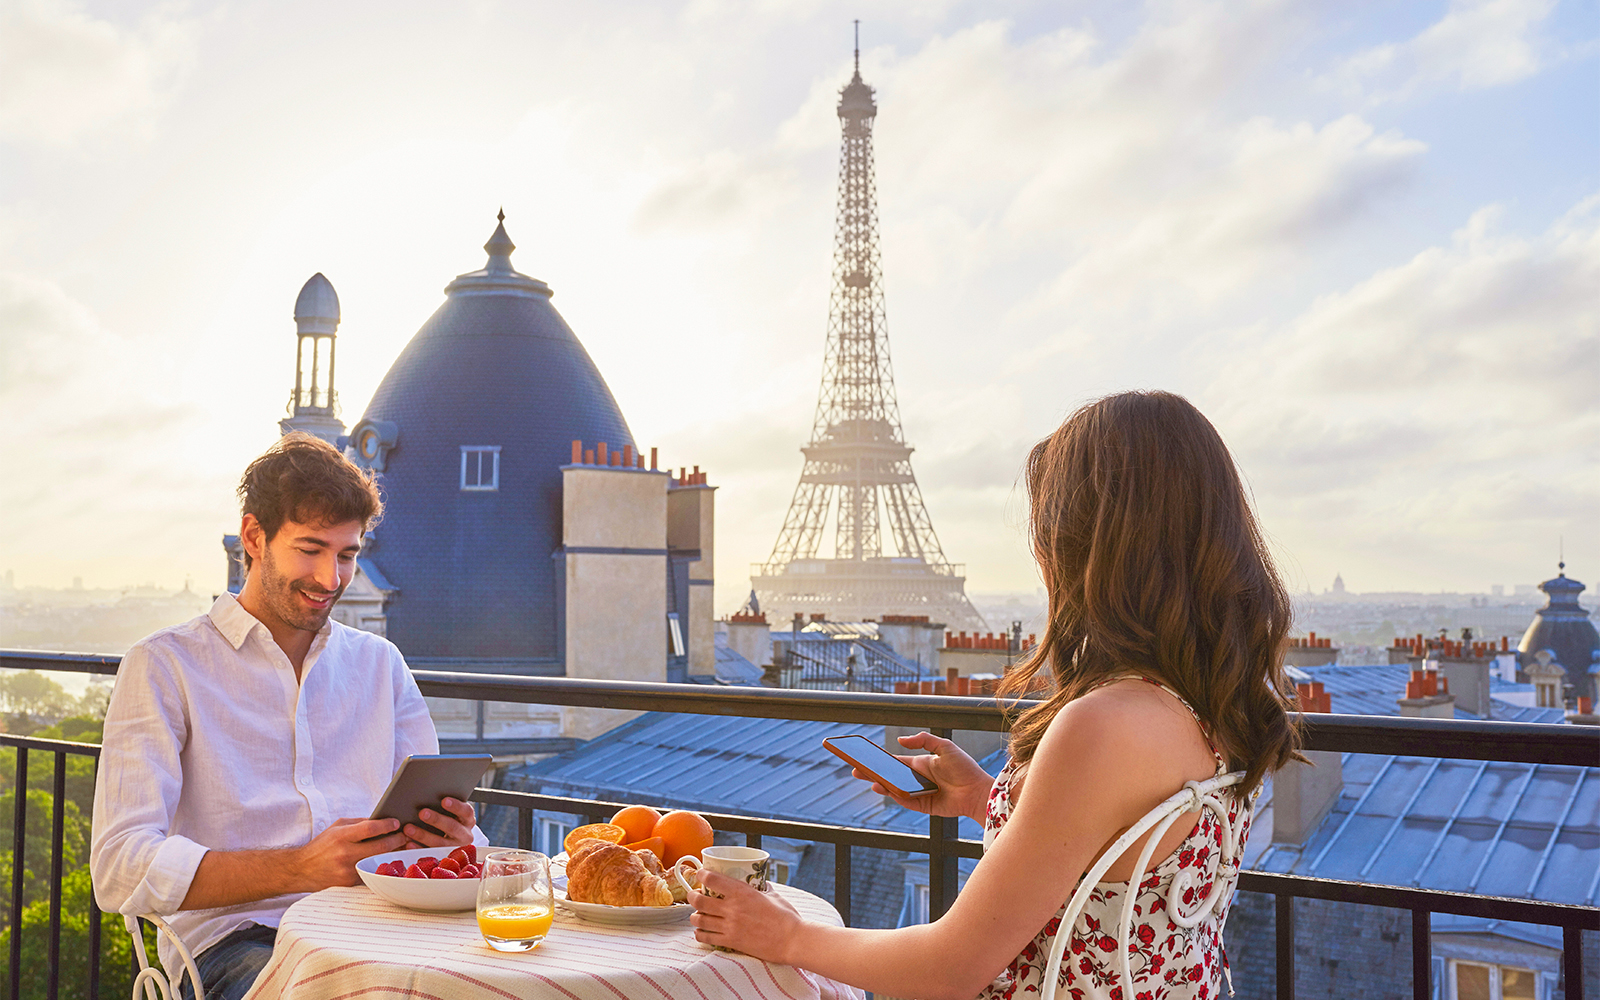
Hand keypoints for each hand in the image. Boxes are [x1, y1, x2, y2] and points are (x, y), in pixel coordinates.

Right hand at [291, 817, 406, 891]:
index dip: (387, 825)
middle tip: (406, 836)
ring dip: (392, 854)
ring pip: (378, 861)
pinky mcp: (350, 883)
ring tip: (402, 847)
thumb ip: (359, 823)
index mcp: (341, 836)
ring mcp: (348, 871)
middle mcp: (345, 854)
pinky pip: (371, 873)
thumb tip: (383, 821)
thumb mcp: (337, 827)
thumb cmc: (322, 845)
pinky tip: (389, 861)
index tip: (396, 823)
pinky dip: (380, 866)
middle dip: (397, 840)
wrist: (301, 870)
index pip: (370, 828)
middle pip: (380, 846)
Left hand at [403, 796, 476, 848]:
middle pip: (452, 827)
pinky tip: (408, 843)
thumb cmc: (447, 816)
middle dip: (436, 820)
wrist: (449, 835)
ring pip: (440, 843)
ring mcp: (454, 847)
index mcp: (468, 819)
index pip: (466, 811)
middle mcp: (465, 835)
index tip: (444, 800)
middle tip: (422, 813)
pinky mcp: (442, 856)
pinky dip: (418, 848)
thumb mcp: (451, 810)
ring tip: (408, 828)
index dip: (456, 806)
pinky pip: (430, 854)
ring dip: (423, 835)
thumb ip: (445, 804)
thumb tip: (428, 793)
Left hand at [688, 870, 802, 961]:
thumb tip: (759, 883)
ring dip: (695, 916)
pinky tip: (701, 932)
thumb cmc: (786, 917)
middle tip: (693, 896)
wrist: (792, 940)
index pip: (712, 879)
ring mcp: (730, 926)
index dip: (702, 875)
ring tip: (697, 915)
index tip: (700, 874)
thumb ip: (762, 889)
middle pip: (699, 900)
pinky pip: (706, 938)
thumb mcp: (773, 895)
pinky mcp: (731, 942)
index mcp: (742, 892)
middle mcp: (732, 908)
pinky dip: (700, 934)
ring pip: (699, 919)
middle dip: (692, 896)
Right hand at [856, 732, 992, 822]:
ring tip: (868, 780)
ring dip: (880, 784)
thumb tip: (900, 740)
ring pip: (894, 789)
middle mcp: (916, 779)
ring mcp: (918, 793)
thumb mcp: (945, 747)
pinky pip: (905, 801)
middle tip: (856, 770)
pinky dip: (894, 796)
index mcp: (920, 764)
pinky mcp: (923, 806)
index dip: (879, 760)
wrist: (977, 791)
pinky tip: (884, 789)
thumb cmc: (964, 768)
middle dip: (872, 773)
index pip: (894, 761)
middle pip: (889, 776)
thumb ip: (924, 740)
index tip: (864, 756)